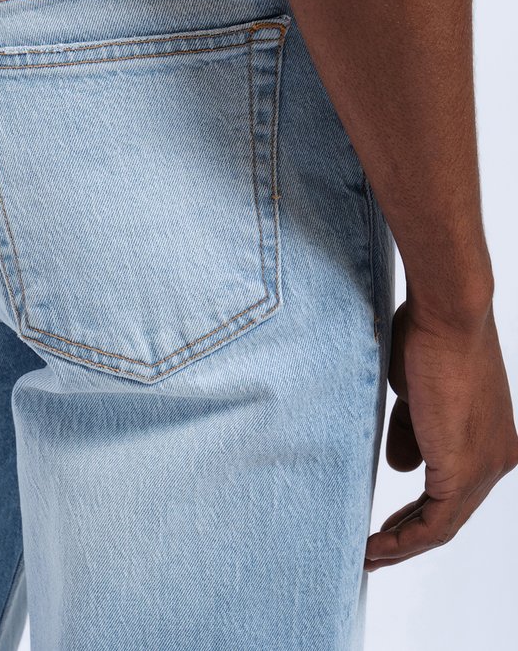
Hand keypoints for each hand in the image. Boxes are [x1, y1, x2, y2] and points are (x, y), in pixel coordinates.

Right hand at [365, 298, 517, 570]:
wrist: (447, 313)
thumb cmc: (428, 334)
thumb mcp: (415, 392)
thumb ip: (410, 431)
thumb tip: (402, 466)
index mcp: (492, 437)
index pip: (454, 488)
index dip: (417, 510)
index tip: (386, 521)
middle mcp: (499, 458)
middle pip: (451, 514)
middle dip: (408, 534)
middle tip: (375, 549)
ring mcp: (487, 465)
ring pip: (443, 524)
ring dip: (401, 544)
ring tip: (367, 554)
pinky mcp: (464, 469)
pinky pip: (435, 523)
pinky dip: (404, 539)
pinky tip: (377, 544)